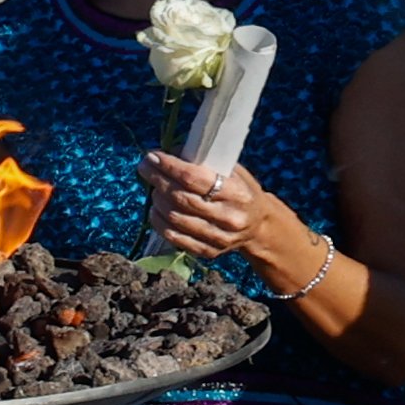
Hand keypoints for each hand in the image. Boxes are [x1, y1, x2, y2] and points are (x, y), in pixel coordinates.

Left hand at [141, 150, 269, 259]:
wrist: (259, 226)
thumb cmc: (241, 191)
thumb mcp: (234, 172)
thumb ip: (206, 164)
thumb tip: (170, 152)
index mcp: (236, 193)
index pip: (193, 178)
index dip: (168, 166)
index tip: (152, 156)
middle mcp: (229, 217)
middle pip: (181, 198)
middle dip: (158, 180)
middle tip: (145, 167)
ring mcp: (219, 238)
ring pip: (175, 218)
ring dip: (157, 201)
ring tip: (154, 189)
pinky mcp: (209, 252)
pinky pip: (176, 238)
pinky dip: (159, 223)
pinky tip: (155, 211)